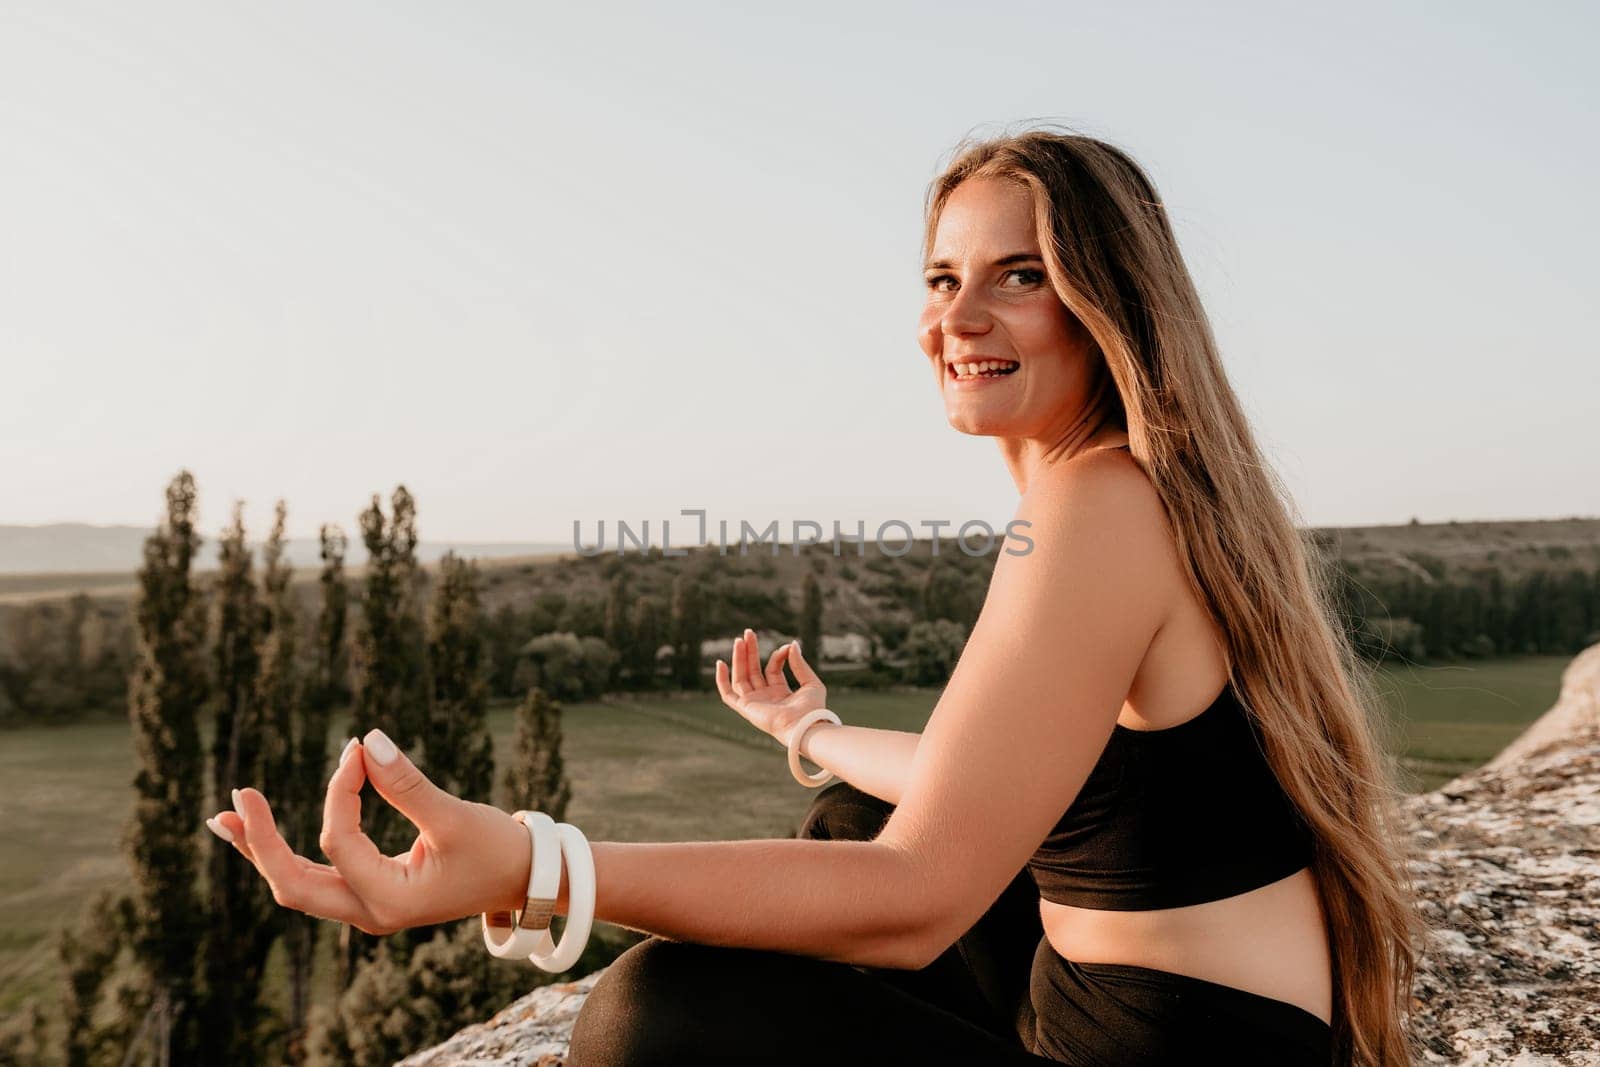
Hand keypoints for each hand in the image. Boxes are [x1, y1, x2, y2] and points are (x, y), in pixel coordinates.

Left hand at [204, 729, 533, 934]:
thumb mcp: (455, 815)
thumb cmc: (497, 850)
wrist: (525, 881)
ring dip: (263, 850)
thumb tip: (368, 740)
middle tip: (237, 798)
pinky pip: (314, 877)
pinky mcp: (370, 894)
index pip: (339, 841)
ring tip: (224, 818)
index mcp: (391, 902)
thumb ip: (408, 783)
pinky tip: (257, 831)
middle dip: (261, 842)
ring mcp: (367, 908)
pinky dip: (285, 852)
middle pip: (293, 885)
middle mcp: (371, 914)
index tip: (357, 751)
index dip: (340, 791)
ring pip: (297, 884)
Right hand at [714, 627, 828, 747]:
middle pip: (753, 670)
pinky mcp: (746, 708)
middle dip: (750, 651)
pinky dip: (721, 680)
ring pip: (741, 677)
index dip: (778, 655)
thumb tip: (792, 644)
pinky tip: (720, 663)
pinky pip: (727, 695)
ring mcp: (754, 703)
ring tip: (739, 640)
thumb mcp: (810, 681)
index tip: (787, 647)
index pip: (772, 668)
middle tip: (748, 632)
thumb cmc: (812, 708)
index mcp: (780, 693)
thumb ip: (799, 663)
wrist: (805, 725)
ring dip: (739, 658)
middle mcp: (765, 698)